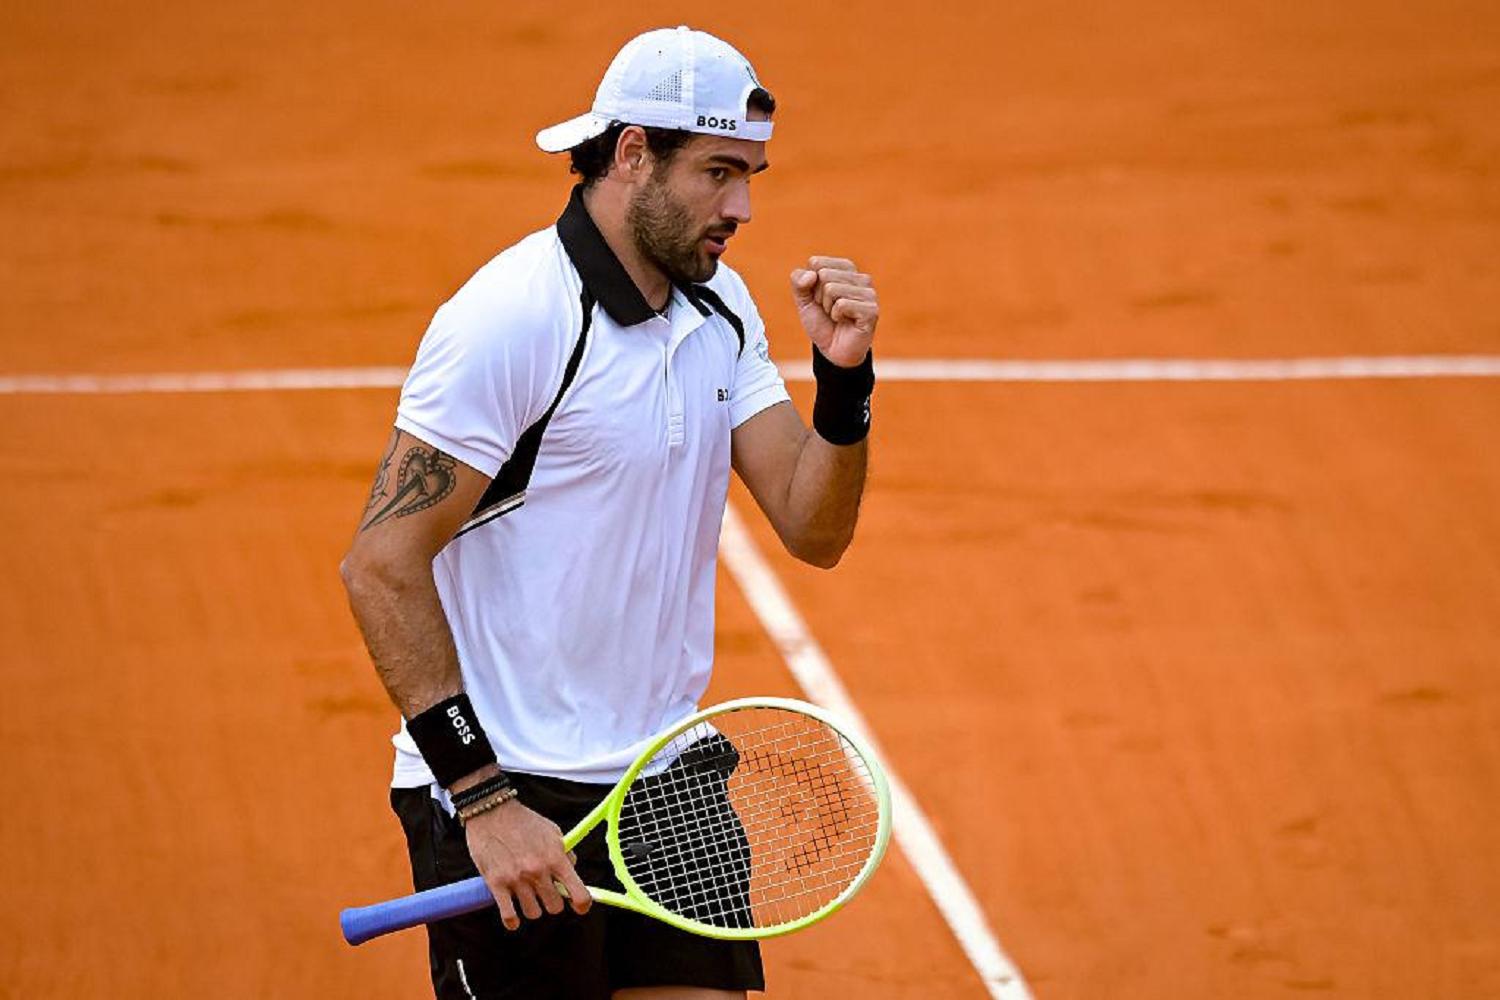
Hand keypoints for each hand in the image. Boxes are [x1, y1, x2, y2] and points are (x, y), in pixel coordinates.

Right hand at [464, 799, 590, 929]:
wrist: (492, 811)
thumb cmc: (523, 821)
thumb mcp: (552, 831)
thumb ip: (565, 853)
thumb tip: (573, 870)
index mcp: (556, 858)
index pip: (578, 893)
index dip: (582, 905)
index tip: (580, 907)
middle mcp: (538, 871)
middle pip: (554, 907)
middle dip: (552, 901)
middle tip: (545, 892)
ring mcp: (517, 879)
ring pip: (533, 913)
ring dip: (532, 907)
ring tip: (526, 896)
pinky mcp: (496, 884)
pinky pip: (509, 916)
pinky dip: (512, 920)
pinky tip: (512, 914)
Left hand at [790, 255, 878, 367]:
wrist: (833, 351)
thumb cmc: (822, 322)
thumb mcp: (803, 301)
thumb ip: (798, 282)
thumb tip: (811, 275)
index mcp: (845, 269)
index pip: (816, 262)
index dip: (810, 284)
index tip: (820, 299)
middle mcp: (860, 277)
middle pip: (823, 274)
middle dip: (819, 297)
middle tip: (829, 310)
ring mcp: (868, 293)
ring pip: (832, 288)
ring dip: (827, 307)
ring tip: (837, 316)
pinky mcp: (871, 309)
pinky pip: (842, 304)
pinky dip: (836, 316)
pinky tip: (845, 322)